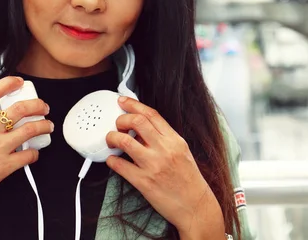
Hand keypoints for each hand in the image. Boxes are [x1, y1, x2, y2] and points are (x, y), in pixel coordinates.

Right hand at [0, 76, 52, 221]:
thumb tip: (0, 113)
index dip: (9, 82)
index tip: (20, 82)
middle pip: (21, 108)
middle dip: (38, 105)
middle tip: (44, 108)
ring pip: (31, 129)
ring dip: (44, 126)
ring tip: (47, 126)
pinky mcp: (3, 167)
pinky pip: (29, 154)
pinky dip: (35, 152)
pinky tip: (33, 152)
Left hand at [105, 97, 224, 238]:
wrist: (196, 207)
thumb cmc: (189, 181)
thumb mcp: (182, 152)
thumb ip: (164, 138)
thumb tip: (141, 128)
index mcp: (174, 140)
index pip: (151, 114)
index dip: (133, 104)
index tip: (122, 101)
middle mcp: (164, 150)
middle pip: (137, 121)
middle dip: (121, 119)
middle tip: (117, 125)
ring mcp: (153, 166)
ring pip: (125, 141)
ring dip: (112, 137)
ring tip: (111, 140)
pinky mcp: (144, 183)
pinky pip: (120, 166)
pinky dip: (112, 160)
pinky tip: (113, 160)